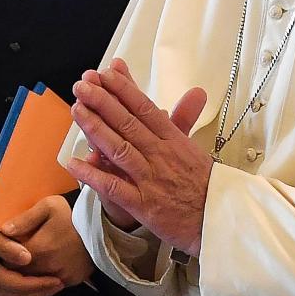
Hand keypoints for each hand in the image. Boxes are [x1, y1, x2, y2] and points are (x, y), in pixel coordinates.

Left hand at [0, 195, 92, 286]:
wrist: (101, 225)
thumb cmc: (71, 213)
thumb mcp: (48, 206)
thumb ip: (25, 219)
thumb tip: (4, 231)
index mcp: (39, 249)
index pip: (9, 260)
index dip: (3, 254)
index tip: (1, 247)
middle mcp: (48, 267)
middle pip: (19, 273)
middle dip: (12, 265)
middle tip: (9, 255)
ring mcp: (60, 277)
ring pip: (32, 282)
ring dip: (26, 274)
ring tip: (23, 260)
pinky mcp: (70, 281)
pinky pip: (48, 285)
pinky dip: (42, 279)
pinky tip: (41, 265)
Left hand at [66, 58, 210, 257]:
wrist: (220, 223)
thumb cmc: (206, 186)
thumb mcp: (195, 148)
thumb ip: (185, 119)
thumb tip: (196, 90)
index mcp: (174, 140)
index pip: (145, 109)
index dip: (124, 90)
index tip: (106, 73)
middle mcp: (161, 155)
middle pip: (128, 123)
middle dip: (103, 101)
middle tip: (82, 84)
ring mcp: (151, 179)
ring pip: (119, 149)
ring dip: (95, 128)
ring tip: (77, 109)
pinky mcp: (143, 205)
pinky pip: (113, 187)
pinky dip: (93, 174)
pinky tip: (74, 162)